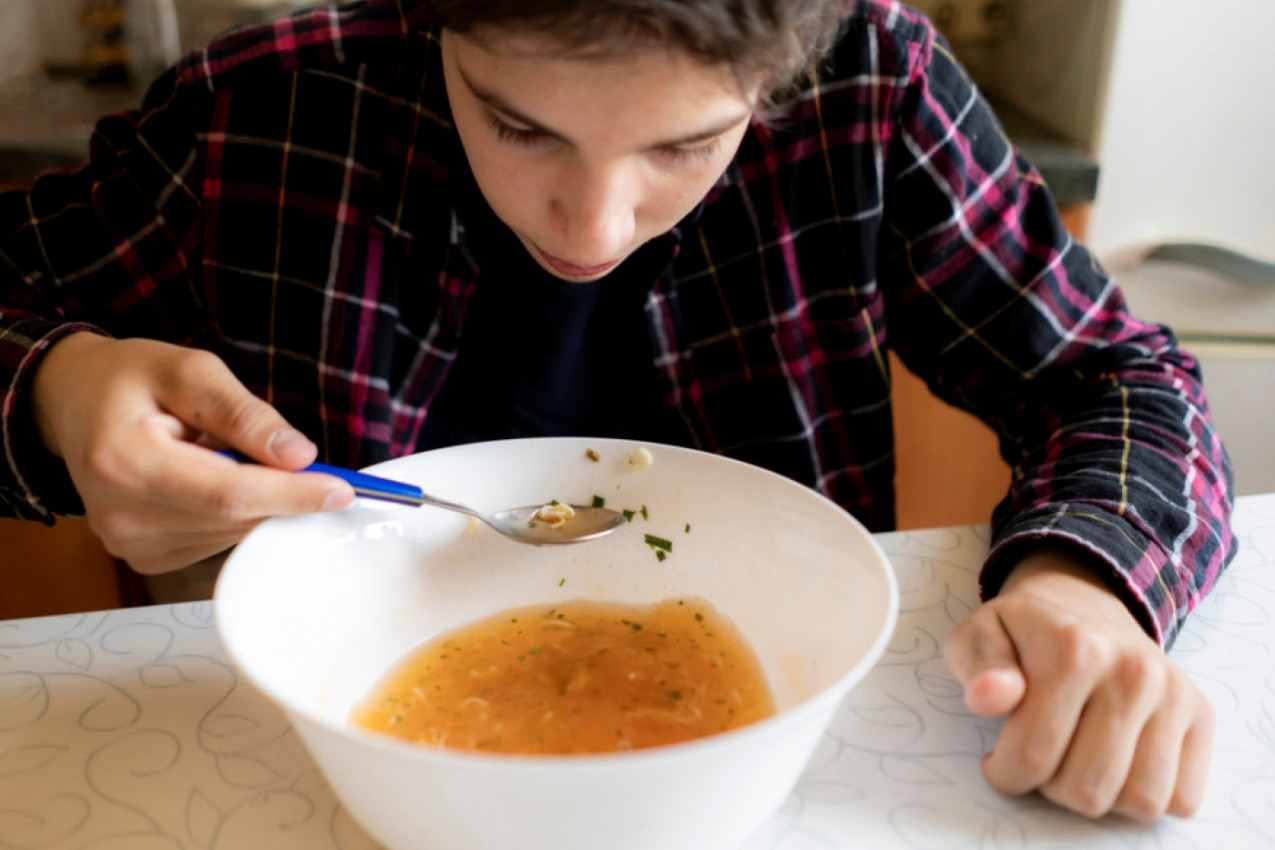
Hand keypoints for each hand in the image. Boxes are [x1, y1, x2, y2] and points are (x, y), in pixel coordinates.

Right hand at [32, 333, 353, 573]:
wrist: (74, 403)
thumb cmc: (132, 379)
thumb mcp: (191, 372)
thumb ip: (245, 414)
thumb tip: (299, 456)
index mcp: (124, 462)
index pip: (228, 494)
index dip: (292, 494)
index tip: (342, 488)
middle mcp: (120, 516)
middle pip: (235, 518)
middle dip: (284, 493)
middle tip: (309, 466)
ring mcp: (128, 544)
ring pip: (232, 533)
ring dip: (256, 500)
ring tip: (222, 455)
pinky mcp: (144, 558)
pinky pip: (216, 542)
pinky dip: (234, 514)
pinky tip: (211, 480)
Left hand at [942, 547, 1213, 819]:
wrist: (1083, 602)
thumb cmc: (1025, 632)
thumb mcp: (979, 635)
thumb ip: (977, 666)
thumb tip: (987, 697)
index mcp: (1073, 649)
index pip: (1032, 757)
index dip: (1005, 775)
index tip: (997, 760)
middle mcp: (1134, 671)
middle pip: (1087, 789)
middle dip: (1050, 787)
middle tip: (1039, 755)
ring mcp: (1174, 693)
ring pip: (1139, 801)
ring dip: (1100, 796)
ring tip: (1074, 760)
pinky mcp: (1201, 714)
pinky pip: (1182, 798)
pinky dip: (1143, 795)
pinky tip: (1115, 763)